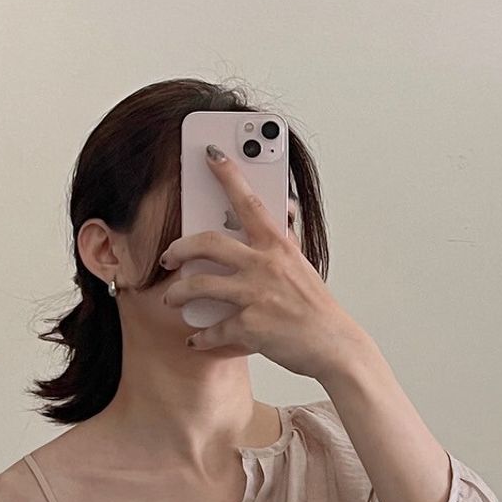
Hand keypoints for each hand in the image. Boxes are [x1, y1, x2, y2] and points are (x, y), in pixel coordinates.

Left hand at [159, 148, 367, 378]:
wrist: (334, 346)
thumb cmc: (316, 308)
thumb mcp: (301, 266)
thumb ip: (284, 240)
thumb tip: (282, 211)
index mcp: (278, 246)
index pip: (249, 201)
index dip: (229, 175)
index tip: (211, 155)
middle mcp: (265, 265)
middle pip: (208, 244)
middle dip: (180, 248)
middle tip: (168, 255)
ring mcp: (256, 295)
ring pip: (200, 286)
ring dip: (178, 293)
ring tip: (172, 298)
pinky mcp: (250, 326)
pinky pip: (214, 329)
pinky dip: (201, 337)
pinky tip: (196, 339)